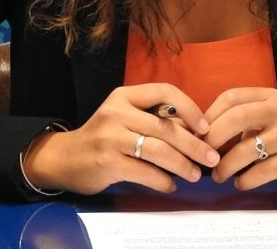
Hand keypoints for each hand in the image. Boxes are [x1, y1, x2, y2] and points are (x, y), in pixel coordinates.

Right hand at [22, 84, 219, 194]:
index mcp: (124, 96)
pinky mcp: (108, 163)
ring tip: (196, 174)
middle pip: (165, 127)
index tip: (205, 127)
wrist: (65, 158)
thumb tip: (195, 132)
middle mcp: (117, 112)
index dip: (189, 108)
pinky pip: (145, 172)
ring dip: (183, 165)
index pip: (164, 91)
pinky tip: (171, 185)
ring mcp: (111, 138)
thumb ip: (152, 118)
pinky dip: (163, 180)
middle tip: (212, 157)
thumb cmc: (103, 137)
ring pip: (158, 150)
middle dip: (194, 145)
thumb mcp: (124, 117)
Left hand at [203, 88, 276, 196]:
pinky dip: (245, 180)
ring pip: (247, 148)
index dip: (209, 115)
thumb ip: (237, 122)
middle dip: (214, 138)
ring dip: (226, 165)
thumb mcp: (263, 124)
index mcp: (271, 97)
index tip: (197, 134)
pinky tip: (240, 183)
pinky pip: (262, 171)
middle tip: (203, 155)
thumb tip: (196, 132)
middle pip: (238, 117)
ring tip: (218, 176)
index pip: (232, 97)